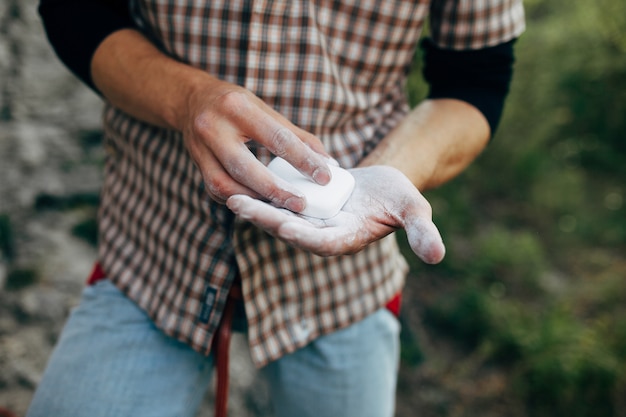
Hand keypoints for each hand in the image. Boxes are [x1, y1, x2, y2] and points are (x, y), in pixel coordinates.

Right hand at [180, 79, 331, 211]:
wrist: (192, 100)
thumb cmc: (237, 105)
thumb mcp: (265, 110)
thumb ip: (297, 136)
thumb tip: (328, 163)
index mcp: (238, 108)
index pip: (276, 138)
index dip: (302, 160)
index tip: (324, 177)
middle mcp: (213, 127)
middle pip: (245, 167)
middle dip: (275, 190)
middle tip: (300, 204)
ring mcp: (199, 148)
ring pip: (226, 184)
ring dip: (255, 199)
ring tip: (280, 206)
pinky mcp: (196, 165)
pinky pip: (216, 190)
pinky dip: (240, 198)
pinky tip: (258, 202)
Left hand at [226, 165, 445, 263]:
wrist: (380, 187)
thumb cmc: (398, 198)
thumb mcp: (414, 211)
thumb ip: (423, 232)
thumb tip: (438, 256)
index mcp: (346, 238)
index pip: (324, 243)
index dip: (306, 236)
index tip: (286, 226)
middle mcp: (322, 234)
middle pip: (292, 229)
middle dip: (266, 219)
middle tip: (240, 206)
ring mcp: (309, 221)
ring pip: (278, 216)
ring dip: (256, 208)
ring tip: (231, 195)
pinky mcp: (301, 207)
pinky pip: (277, 202)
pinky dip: (260, 194)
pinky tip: (239, 181)